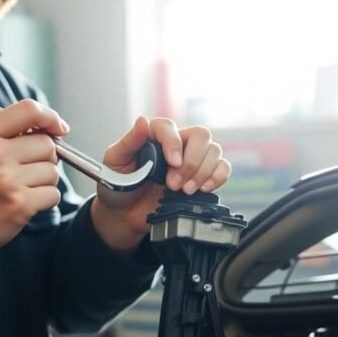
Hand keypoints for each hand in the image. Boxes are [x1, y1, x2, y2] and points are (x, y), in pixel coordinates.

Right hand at [0, 99, 67, 271]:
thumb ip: (7, 132)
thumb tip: (51, 127)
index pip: (28, 110)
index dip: (50, 117)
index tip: (58, 128)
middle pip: (47, 144)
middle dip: (44, 158)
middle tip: (26, 170)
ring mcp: (6, 180)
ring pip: (52, 171)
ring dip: (44, 181)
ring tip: (21, 187)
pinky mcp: (19, 204)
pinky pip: (53, 193)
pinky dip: (45, 200)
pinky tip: (24, 202)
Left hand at [91, 117, 231, 252]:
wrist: (125, 215)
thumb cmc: (118, 186)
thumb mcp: (114, 163)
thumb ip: (129, 142)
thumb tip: (142, 121)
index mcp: (154, 134)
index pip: (170, 127)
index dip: (174, 143)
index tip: (173, 163)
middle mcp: (176, 143)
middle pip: (200, 135)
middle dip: (191, 162)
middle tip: (174, 184)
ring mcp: (191, 159)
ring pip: (214, 150)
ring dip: (203, 172)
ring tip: (185, 191)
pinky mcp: (202, 176)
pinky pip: (222, 168)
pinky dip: (218, 177)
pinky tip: (204, 189)